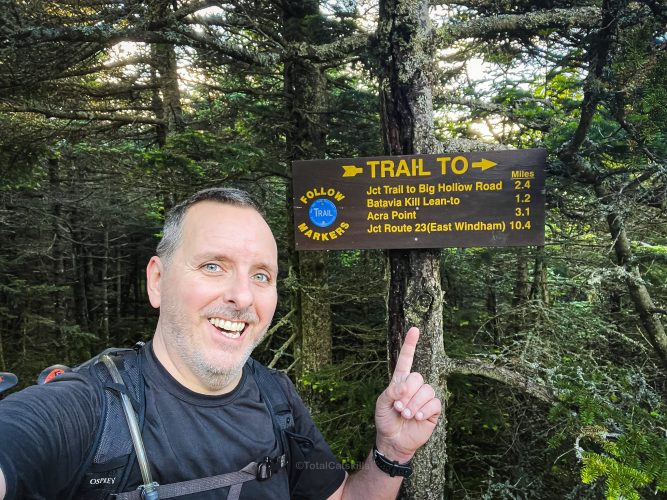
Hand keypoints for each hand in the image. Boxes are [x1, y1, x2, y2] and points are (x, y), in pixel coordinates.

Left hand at [374, 327, 440, 461]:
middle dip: (406, 392)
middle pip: (417, 377)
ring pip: (426, 390)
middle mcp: (414, 386)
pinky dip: (423, 410)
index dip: (410, 345)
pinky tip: (416, 417)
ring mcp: (424, 397)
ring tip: (405, 414)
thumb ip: (391, 391)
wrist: (394, 440)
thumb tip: (404, 387)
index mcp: (400, 381)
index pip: (406, 359)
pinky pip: (434, 403)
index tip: (414, 330)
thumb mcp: (382, 403)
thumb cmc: (386, 419)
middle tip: (398, 407)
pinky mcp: (433, 410)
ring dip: (414, 403)